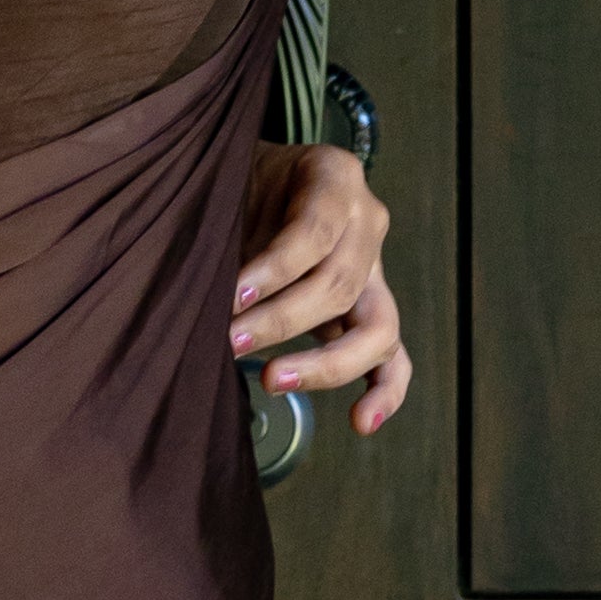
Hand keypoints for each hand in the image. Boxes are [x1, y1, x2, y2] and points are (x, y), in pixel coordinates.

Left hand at [231, 141, 410, 435]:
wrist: (248, 186)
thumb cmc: (234, 186)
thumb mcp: (229, 188)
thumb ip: (226, 231)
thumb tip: (205, 297)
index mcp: (335, 176)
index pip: (314, 231)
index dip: (275, 268)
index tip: (231, 295)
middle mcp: (367, 220)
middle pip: (339, 284)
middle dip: (280, 320)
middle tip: (228, 340)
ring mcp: (377, 270)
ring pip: (375, 328)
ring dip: (321, 363)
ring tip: (270, 380)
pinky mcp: (373, 311)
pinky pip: (395, 357)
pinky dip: (384, 392)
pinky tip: (361, 423)